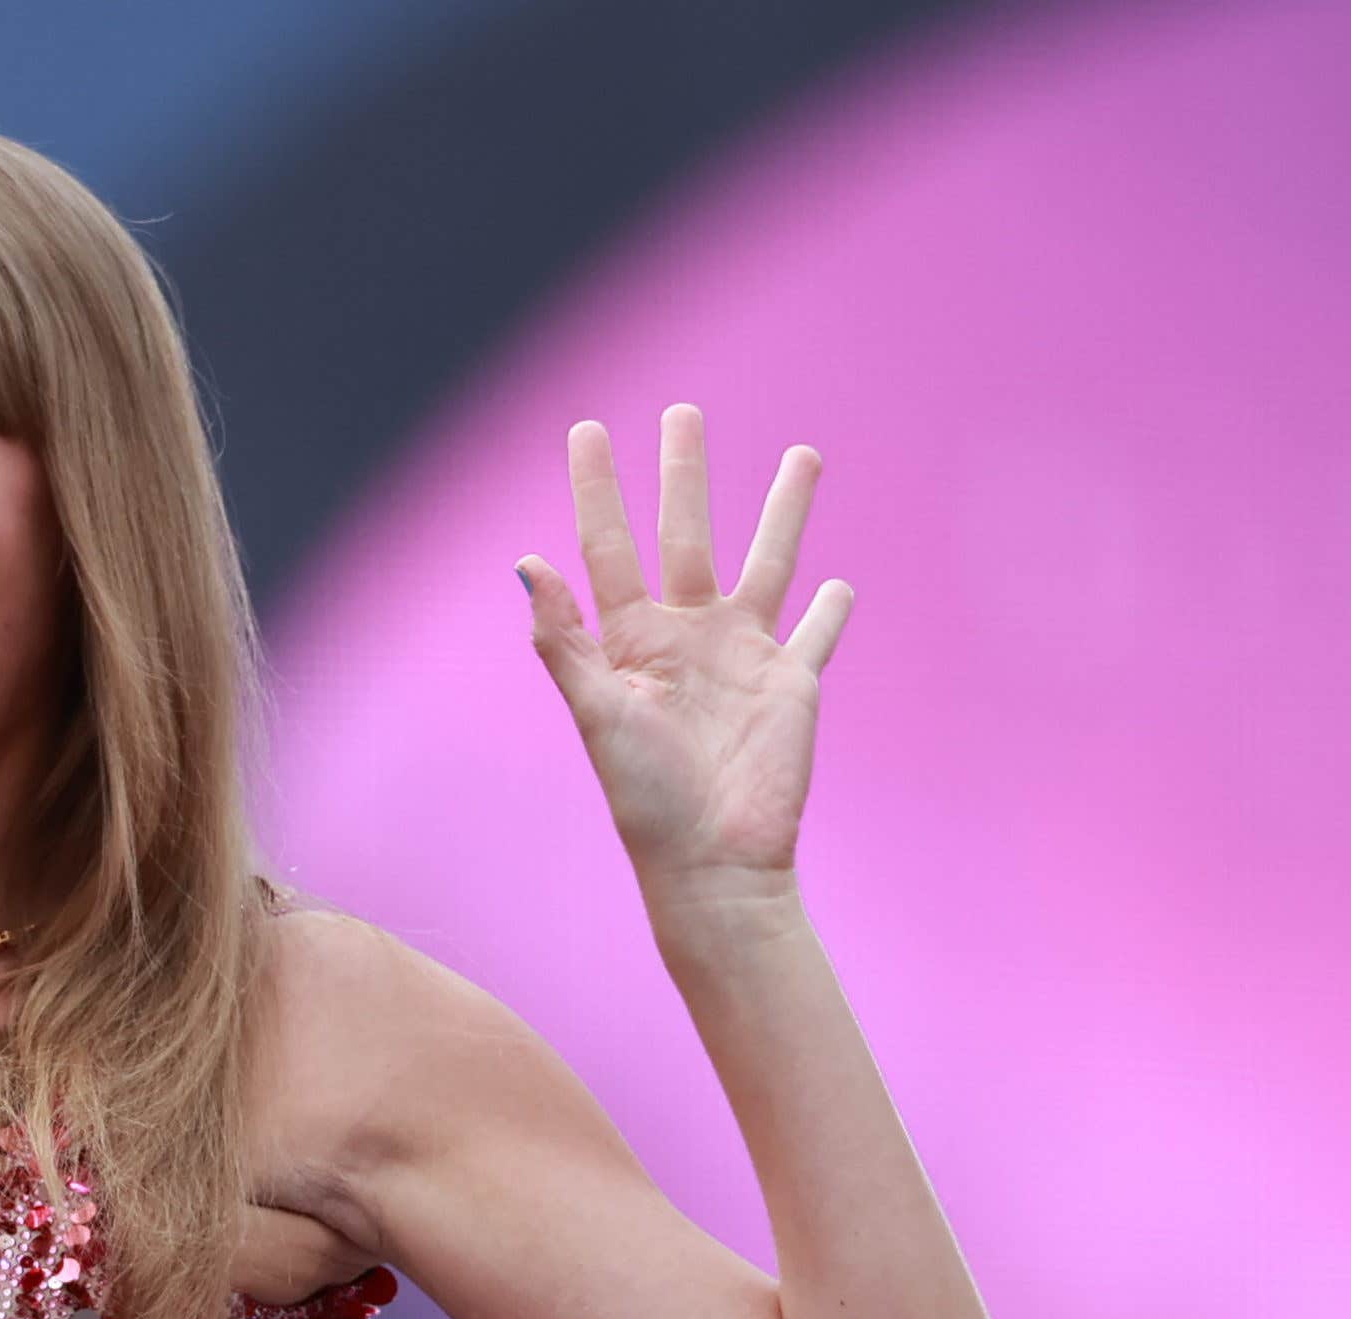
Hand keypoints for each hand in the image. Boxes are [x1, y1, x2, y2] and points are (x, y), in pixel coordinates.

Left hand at [516, 405, 852, 909]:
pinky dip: (832, 611)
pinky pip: (816, 635)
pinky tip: (842, 584)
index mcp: (631, 638)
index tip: (587, 429)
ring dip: (784, 511)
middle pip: (687, 533)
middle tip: (684, 410)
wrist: (712, 858)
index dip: (598, 488)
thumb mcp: (595, 713)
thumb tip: (526, 563)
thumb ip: (563, 639)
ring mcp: (743, 655)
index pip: (609, 545)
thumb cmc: (643, 795)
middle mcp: (686, 635)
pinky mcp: (793, 683)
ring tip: (803, 454)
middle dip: (685, 474)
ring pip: (769, 562)